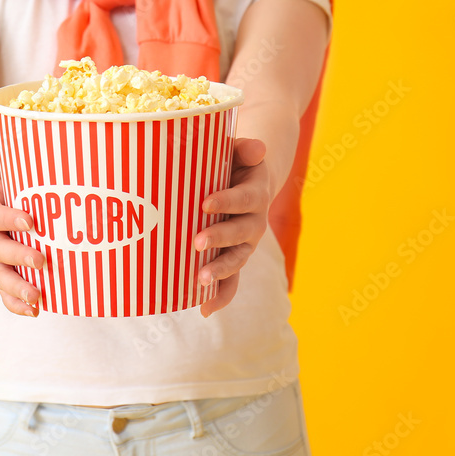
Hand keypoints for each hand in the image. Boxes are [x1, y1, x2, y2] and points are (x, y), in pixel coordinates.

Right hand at [0, 129, 45, 316]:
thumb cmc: (3, 179)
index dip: (8, 219)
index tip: (32, 221)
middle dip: (17, 257)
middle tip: (42, 261)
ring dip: (16, 289)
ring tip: (38, 299)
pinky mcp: (2, 270)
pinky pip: (4, 291)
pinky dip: (16, 303)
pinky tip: (36, 310)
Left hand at [195, 138, 269, 317]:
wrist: (247, 182)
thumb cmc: (233, 164)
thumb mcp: (239, 152)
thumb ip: (245, 149)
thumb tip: (256, 147)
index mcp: (255, 193)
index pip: (245, 198)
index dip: (228, 201)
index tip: (205, 202)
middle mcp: (254, 222)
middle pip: (240, 233)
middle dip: (220, 239)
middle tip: (197, 243)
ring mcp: (244, 243)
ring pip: (236, 260)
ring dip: (220, 271)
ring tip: (200, 281)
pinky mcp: (234, 257)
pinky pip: (231, 280)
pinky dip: (221, 295)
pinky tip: (205, 308)